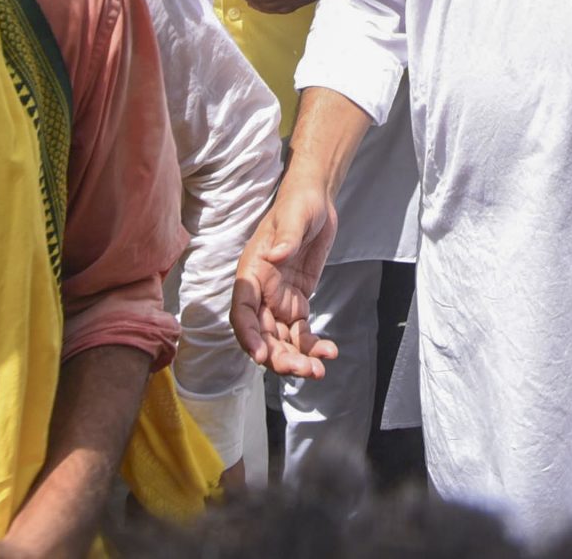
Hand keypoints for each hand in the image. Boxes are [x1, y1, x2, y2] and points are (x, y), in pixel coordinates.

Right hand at [233, 180, 339, 377]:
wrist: (316, 201)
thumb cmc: (299, 204)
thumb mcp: (295, 217)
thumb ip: (286, 238)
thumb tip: (275, 255)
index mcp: (251, 272)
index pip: (243, 311)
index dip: (248, 335)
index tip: (260, 355)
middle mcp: (261, 292)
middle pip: (263, 334)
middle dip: (279, 356)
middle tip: (303, 370)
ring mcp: (279, 300)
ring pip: (281, 339)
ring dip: (296, 358)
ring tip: (318, 369)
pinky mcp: (297, 303)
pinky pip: (301, 332)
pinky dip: (311, 346)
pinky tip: (328, 352)